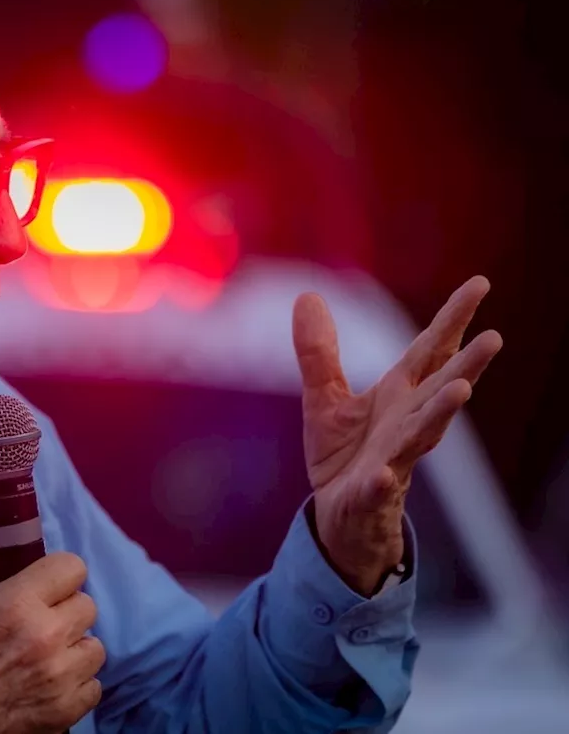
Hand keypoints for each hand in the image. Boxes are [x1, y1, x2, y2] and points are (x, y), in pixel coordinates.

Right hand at [0, 552, 104, 733]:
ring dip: (74, 650)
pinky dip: (76, 686)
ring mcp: (58, 676)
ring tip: (48, 660)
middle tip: (43, 625)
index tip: (50, 586)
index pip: (71, 567)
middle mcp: (45, 635)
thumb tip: (12, 571)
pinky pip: (93, 687)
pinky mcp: (64, 712)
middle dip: (66, 612)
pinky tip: (50, 687)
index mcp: (15, 603)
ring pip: (94, 648)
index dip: (60, 576)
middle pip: (87, 606)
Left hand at [292, 276, 501, 594]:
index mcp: (398, 397)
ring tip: (462, 390)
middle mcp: (405, 424)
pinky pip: (379, 488)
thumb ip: (318, 351)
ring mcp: (394, 459)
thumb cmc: (345, 456)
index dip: (453, 318)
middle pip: (439, 389)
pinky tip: (385, 475)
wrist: (338, 517)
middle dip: (467, 366)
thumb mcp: (324, 398)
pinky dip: (382, 482)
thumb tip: (308, 295)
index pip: (430, 351)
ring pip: (423, 435)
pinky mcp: (372, 495)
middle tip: (494, 338)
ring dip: (441, 413)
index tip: (481, 284)